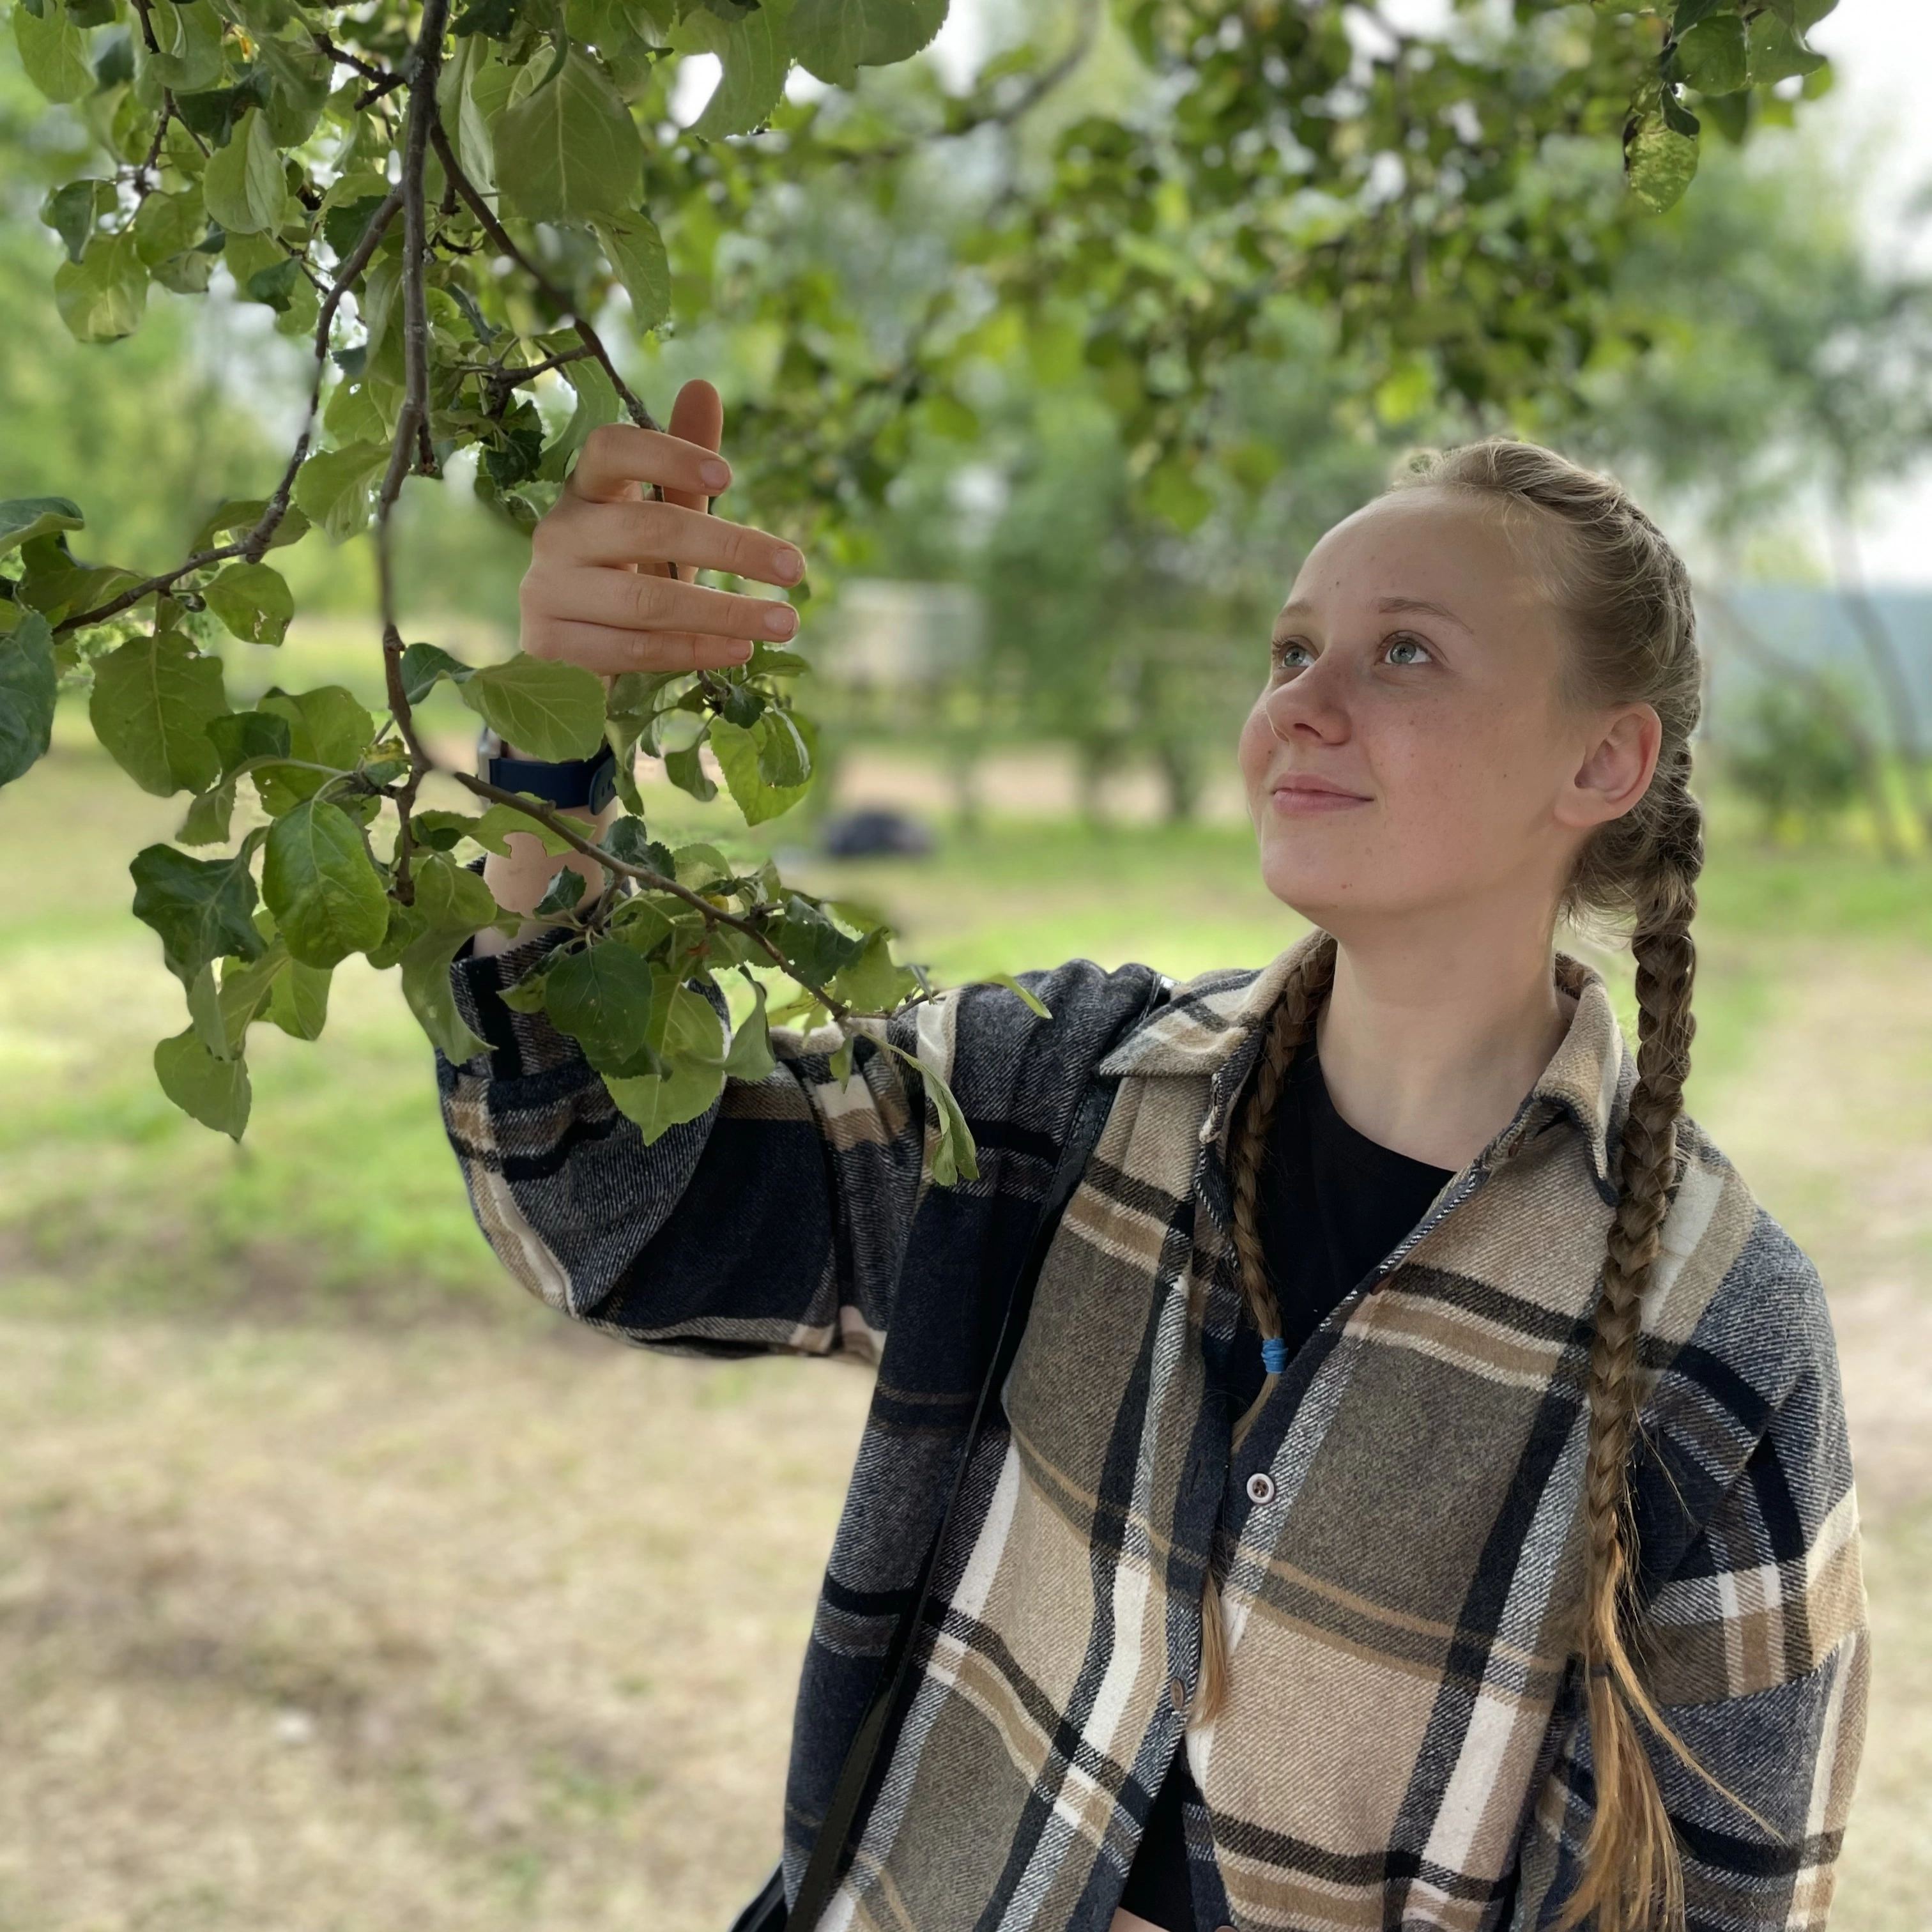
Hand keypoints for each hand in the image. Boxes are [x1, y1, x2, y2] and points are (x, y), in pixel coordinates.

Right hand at [517, 377, 803, 674]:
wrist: (574, 650)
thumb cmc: (626, 574)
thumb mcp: (661, 520)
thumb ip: (682, 467)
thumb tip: (703, 386)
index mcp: (583, 490)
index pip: (610, 449)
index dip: (667, 455)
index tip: (730, 479)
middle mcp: (557, 534)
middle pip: (647, 528)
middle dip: (731, 548)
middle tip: (796, 567)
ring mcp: (546, 591)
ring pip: (646, 601)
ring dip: (725, 613)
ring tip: (786, 621)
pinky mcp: (549, 645)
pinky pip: (635, 650)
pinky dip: (694, 651)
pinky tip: (741, 651)